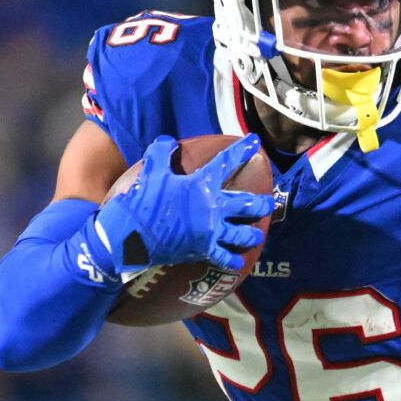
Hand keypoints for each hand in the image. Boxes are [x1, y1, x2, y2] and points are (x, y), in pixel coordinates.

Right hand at [93, 134, 271, 277]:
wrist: (130, 236)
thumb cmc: (141, 202)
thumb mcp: (150, 172)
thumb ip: (161, 154)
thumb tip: (167, 141)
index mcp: (201, 185)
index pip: (226, 163)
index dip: (242, 151)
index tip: (255, 142)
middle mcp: (212, 208)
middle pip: (247, 203)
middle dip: (262, 203)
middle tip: (270, 202)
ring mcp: (210, 231)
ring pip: (242, 234)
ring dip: (252, 234)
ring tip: (258, 233)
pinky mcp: (203, 250)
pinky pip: (224, 257)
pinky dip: (233, 258)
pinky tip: (239, 259)